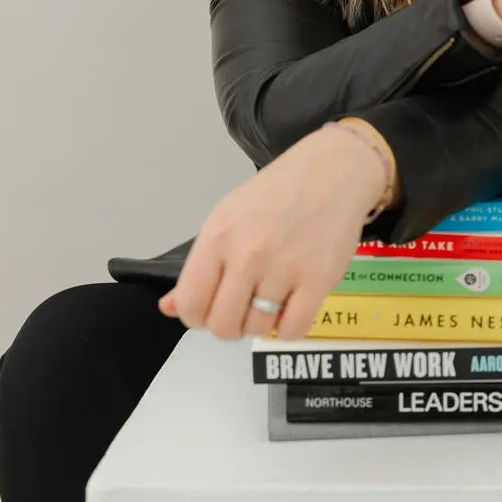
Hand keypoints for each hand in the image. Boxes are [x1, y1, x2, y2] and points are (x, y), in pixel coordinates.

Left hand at [156, 123, 389, 339]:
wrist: (331, 172)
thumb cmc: (277, 194)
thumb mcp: (226, 219)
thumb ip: (199, 267)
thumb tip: (169, 307)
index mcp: (217, 237)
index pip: (190, 305)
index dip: (196, 317)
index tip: (210, 309)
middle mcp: (248, 255)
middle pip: (222, 326)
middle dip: (228, 326)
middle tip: (241, 309)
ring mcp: (284, 269)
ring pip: (257, 330)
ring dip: (260, 324)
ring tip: (269, 301)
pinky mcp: (318, 280)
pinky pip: (293, 330)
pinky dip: (288, 329)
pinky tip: (290, 309)